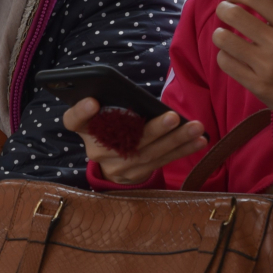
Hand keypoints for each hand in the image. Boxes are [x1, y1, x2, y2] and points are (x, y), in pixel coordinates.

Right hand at [62, 98, 205, 184]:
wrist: (113, 161)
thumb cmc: (113, 124)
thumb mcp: (105, 113)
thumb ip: (113, 103)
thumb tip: (140, 97)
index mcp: (84, 129)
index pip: (74, 121)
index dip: (81, 112)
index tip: (92, 101)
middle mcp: (97, 150)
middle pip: (123, 140)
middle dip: (152, 129)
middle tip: (172, 116)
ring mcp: (116, 166)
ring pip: (148, 152)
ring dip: (175, 140)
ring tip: (195, 127)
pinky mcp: (135, 174)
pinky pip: (161, 161)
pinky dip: (182, 150)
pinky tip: (198, 140)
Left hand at [211, 0, 272, 133]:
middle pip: (233, 14)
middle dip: (223, 9)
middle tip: (225, 12)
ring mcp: (266, 66)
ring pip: (223, 39)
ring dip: (220, 34)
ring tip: (226, 35)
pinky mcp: (257, 85)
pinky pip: (226, 63)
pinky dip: (224, 56)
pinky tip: (232, 55)